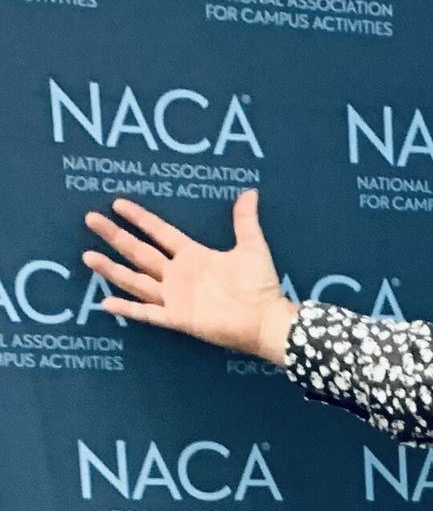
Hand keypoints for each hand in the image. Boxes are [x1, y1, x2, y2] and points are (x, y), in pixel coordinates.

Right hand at [82, 189, 297, 365]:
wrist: (266, 319)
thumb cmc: (260, 285)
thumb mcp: (252, 247)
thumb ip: (245, 221)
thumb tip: (249, 192)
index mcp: (193, 256)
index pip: (160, 233)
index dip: (140, 218)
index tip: (117, 203)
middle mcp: (178, 275)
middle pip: (140, 252)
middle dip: (115, 236)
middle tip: (91, 218)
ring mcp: (175, 297)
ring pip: (136, 280)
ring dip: (113, 269)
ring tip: (88, 256)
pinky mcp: (177, 318)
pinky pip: (148, 313)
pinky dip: (128, 309)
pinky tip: (105, 302)